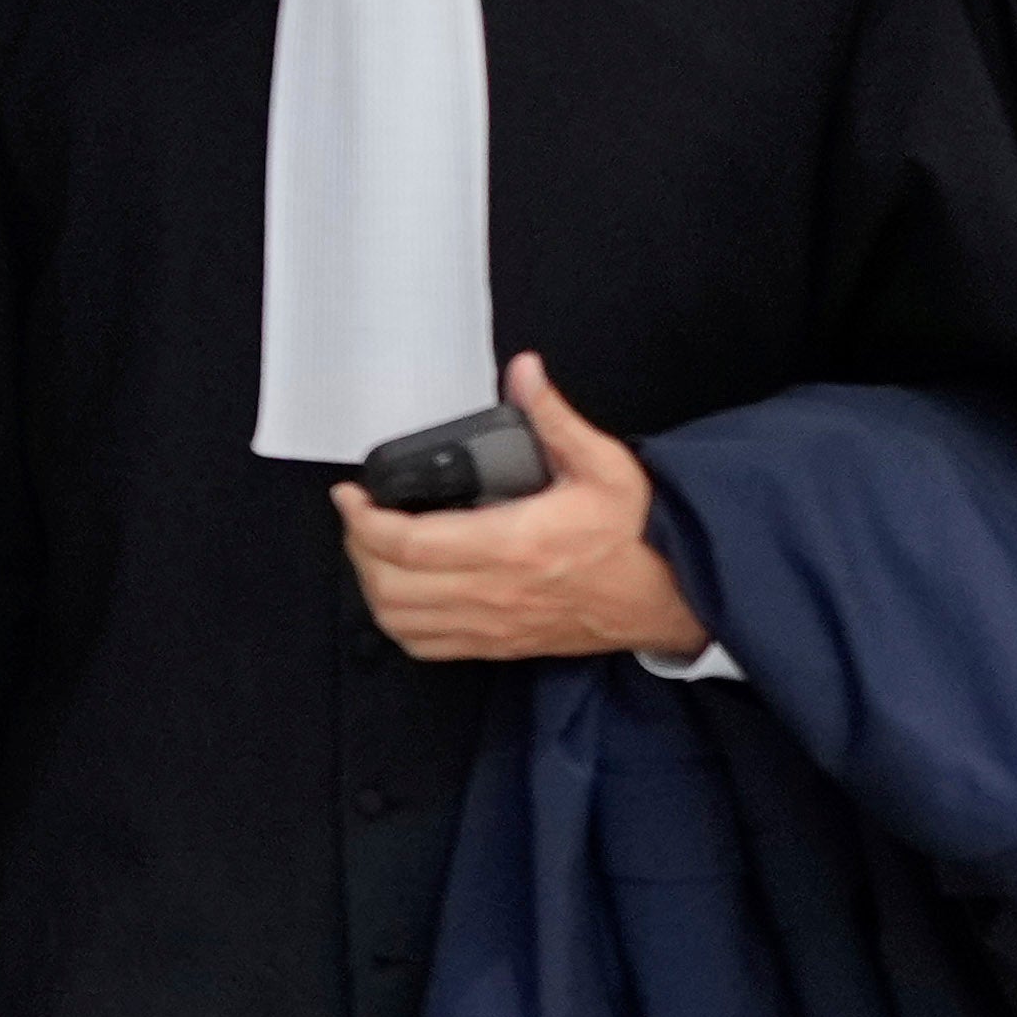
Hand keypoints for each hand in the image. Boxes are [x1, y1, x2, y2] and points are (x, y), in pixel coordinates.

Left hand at [331, 353, 710, 664]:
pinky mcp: (496, 645)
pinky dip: (396, 620)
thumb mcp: (604, 465)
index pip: (409, 542)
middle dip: (358, 547)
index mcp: (511, 544)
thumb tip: (524, 371)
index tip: (350, 493)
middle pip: (389, 584)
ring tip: (373, 549)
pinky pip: (425, 645)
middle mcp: (493, 591)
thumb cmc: (634, 531)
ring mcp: (492, 625)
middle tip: (360, 516)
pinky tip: (399, 590)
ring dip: (371, 585)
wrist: (666, 595)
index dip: (363, 519)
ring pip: (398, 620)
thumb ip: (555, 419)